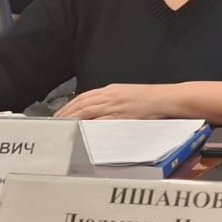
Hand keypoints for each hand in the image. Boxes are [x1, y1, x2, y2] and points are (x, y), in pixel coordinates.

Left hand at [55, 84, 179, 119]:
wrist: (165, 99)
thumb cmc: (149, 98)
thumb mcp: (126, 94)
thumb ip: (110, 100)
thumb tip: (95, 109)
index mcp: (110, 90)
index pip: (83, 96)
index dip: (68, 105)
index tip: (60, 113)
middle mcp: (110, 97)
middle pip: (81, 104)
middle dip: (66, 113)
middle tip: (55, 123)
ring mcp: (115, 106)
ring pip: (87, 112)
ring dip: (73, 120)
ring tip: (63, 128)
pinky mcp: (122, 117)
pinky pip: (102, 122)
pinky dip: (89, 126)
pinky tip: (81, 131)